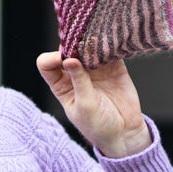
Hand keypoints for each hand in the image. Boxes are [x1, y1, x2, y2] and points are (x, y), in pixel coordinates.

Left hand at [36, 52, 151, 158]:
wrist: (125, 134)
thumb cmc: (99, 125)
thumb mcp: (85, 105)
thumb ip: (79, 82)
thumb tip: (69, 59)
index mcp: (61, 85)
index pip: (47, 65)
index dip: (52, 58)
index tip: (64, 59)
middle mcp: (75, 74)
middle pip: (68, 51)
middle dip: (73, 44)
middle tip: (82, 42)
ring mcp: (95, 69)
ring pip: (88, 47)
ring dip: (91, 41)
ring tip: (97, 38)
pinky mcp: (114, 67)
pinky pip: (109, 50)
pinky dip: (109, 44)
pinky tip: (110, 41)